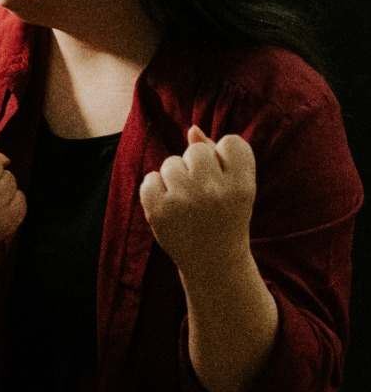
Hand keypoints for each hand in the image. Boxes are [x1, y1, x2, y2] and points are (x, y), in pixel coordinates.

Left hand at [139, 126, 256, 273]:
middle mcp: (214, 191)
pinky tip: (170, 207)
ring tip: (188, 202)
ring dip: (176, 178)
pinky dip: (156, 190)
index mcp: (242, 185)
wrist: (212, 261)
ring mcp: (184, 201)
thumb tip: (191, 129)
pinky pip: (149, 178)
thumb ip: (219, 154)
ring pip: (171, 162)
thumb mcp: (236, 188)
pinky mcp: (158, 211)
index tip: (226, 180)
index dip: (225, 157)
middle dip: (197, 166)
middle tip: (204, 194)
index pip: (232, 142)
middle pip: (196, 150)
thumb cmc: (226, 217)